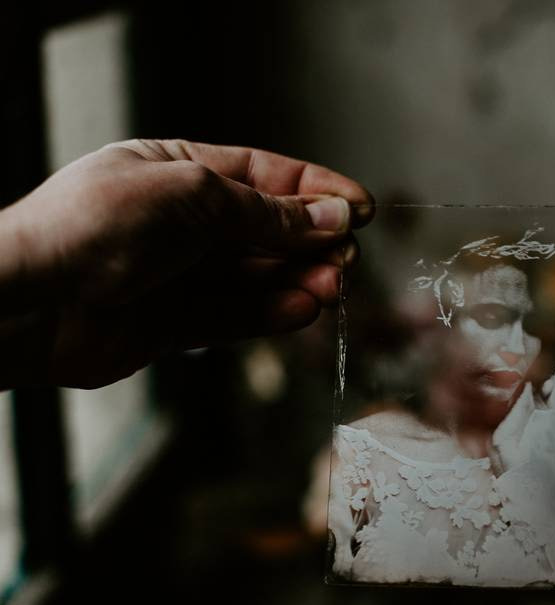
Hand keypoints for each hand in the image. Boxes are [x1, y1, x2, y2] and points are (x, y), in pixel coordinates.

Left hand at [0, 139, 371, 388]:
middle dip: (313, 241)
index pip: (267, 176)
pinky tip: (303, 308)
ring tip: (333, 286)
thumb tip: (330, 216)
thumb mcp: (193, 196)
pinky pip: (237, 316)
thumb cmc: (93, 227)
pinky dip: (272, 313)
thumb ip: (267, 213)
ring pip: (258, 277)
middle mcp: (184, 222)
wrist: (30, 300)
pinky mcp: (176, 323)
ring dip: (300, 280)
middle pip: (269, 230)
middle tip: (347, 255)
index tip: (361, 208)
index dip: (317, 191)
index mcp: (181, 171)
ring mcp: (181, 274)